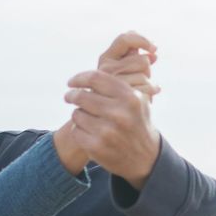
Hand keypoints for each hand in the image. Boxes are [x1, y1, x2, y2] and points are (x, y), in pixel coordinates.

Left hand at [52, 33, 158, 176]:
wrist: (146, 158)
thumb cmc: (138, 122)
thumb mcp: (138, 99)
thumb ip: (123, 80)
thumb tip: (115, 57)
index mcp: (129, 97)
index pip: (95, 78)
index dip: (79, 78)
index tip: (72, 82)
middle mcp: (119, 113)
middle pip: (82, 95)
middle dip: (72, 95)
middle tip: (69, 96)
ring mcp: (107, 132)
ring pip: (77, 114)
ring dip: (78, 114)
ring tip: (87, 117)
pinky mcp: (96, 147)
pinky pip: (76, 131)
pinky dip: (79, 130)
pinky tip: (88, 132)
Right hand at [98, 31, 159, 100]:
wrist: (106, 119)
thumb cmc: (117, 93)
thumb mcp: (125, 72)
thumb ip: (136, 59)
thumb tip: (154, 54)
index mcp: (106, 58)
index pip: (125, 39)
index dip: (142, 40)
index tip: (155, 49)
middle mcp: (106, 68)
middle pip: (143, 60)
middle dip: (146, 71)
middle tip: (139, 81)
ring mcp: (112, 83)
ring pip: (145, 76)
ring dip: (148, 84)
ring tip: (139, 92)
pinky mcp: (119, 97)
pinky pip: (146, 89)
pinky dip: (150, 94)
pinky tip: (145, 99)